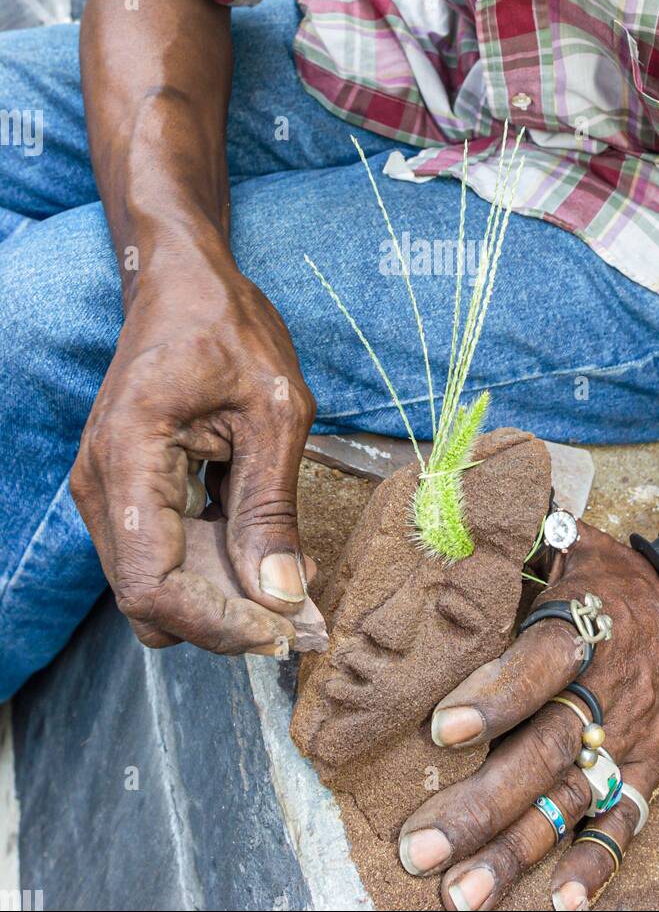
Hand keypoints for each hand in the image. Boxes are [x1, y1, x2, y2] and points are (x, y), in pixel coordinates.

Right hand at [71, 263, 321, 654]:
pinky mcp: (129, 495)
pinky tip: (269, 553)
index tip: (284, 627)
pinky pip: (165, 556)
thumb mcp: (275, 411)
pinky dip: (215, 568)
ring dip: (224, 597)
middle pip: (151, 599)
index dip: (217, 623)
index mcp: (128, 458)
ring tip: (296, 580)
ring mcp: (109, 493)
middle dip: (226, 619)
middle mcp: (102, 486)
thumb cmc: (227, 327)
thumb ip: (272, 507)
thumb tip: (282, 595)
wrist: (183, 283)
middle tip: (304, 611)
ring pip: (158, 586)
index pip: (153, 586)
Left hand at [398, 522, 658, 910]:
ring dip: (516, 853)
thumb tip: (454, 495)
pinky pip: (624, 827)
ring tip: (462, 895)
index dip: (496, 696)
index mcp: (583, 631)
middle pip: (542, 753)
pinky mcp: (648, 773)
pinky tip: (557, 904)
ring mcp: (627, 741)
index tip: (445, 727)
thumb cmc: (622, 583)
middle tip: (421, 846)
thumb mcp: (578, 546)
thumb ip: (520, 533)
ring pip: (570, 802)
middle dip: (481, 805)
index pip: (537, 665)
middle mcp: (604, 694)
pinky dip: (593, 869)